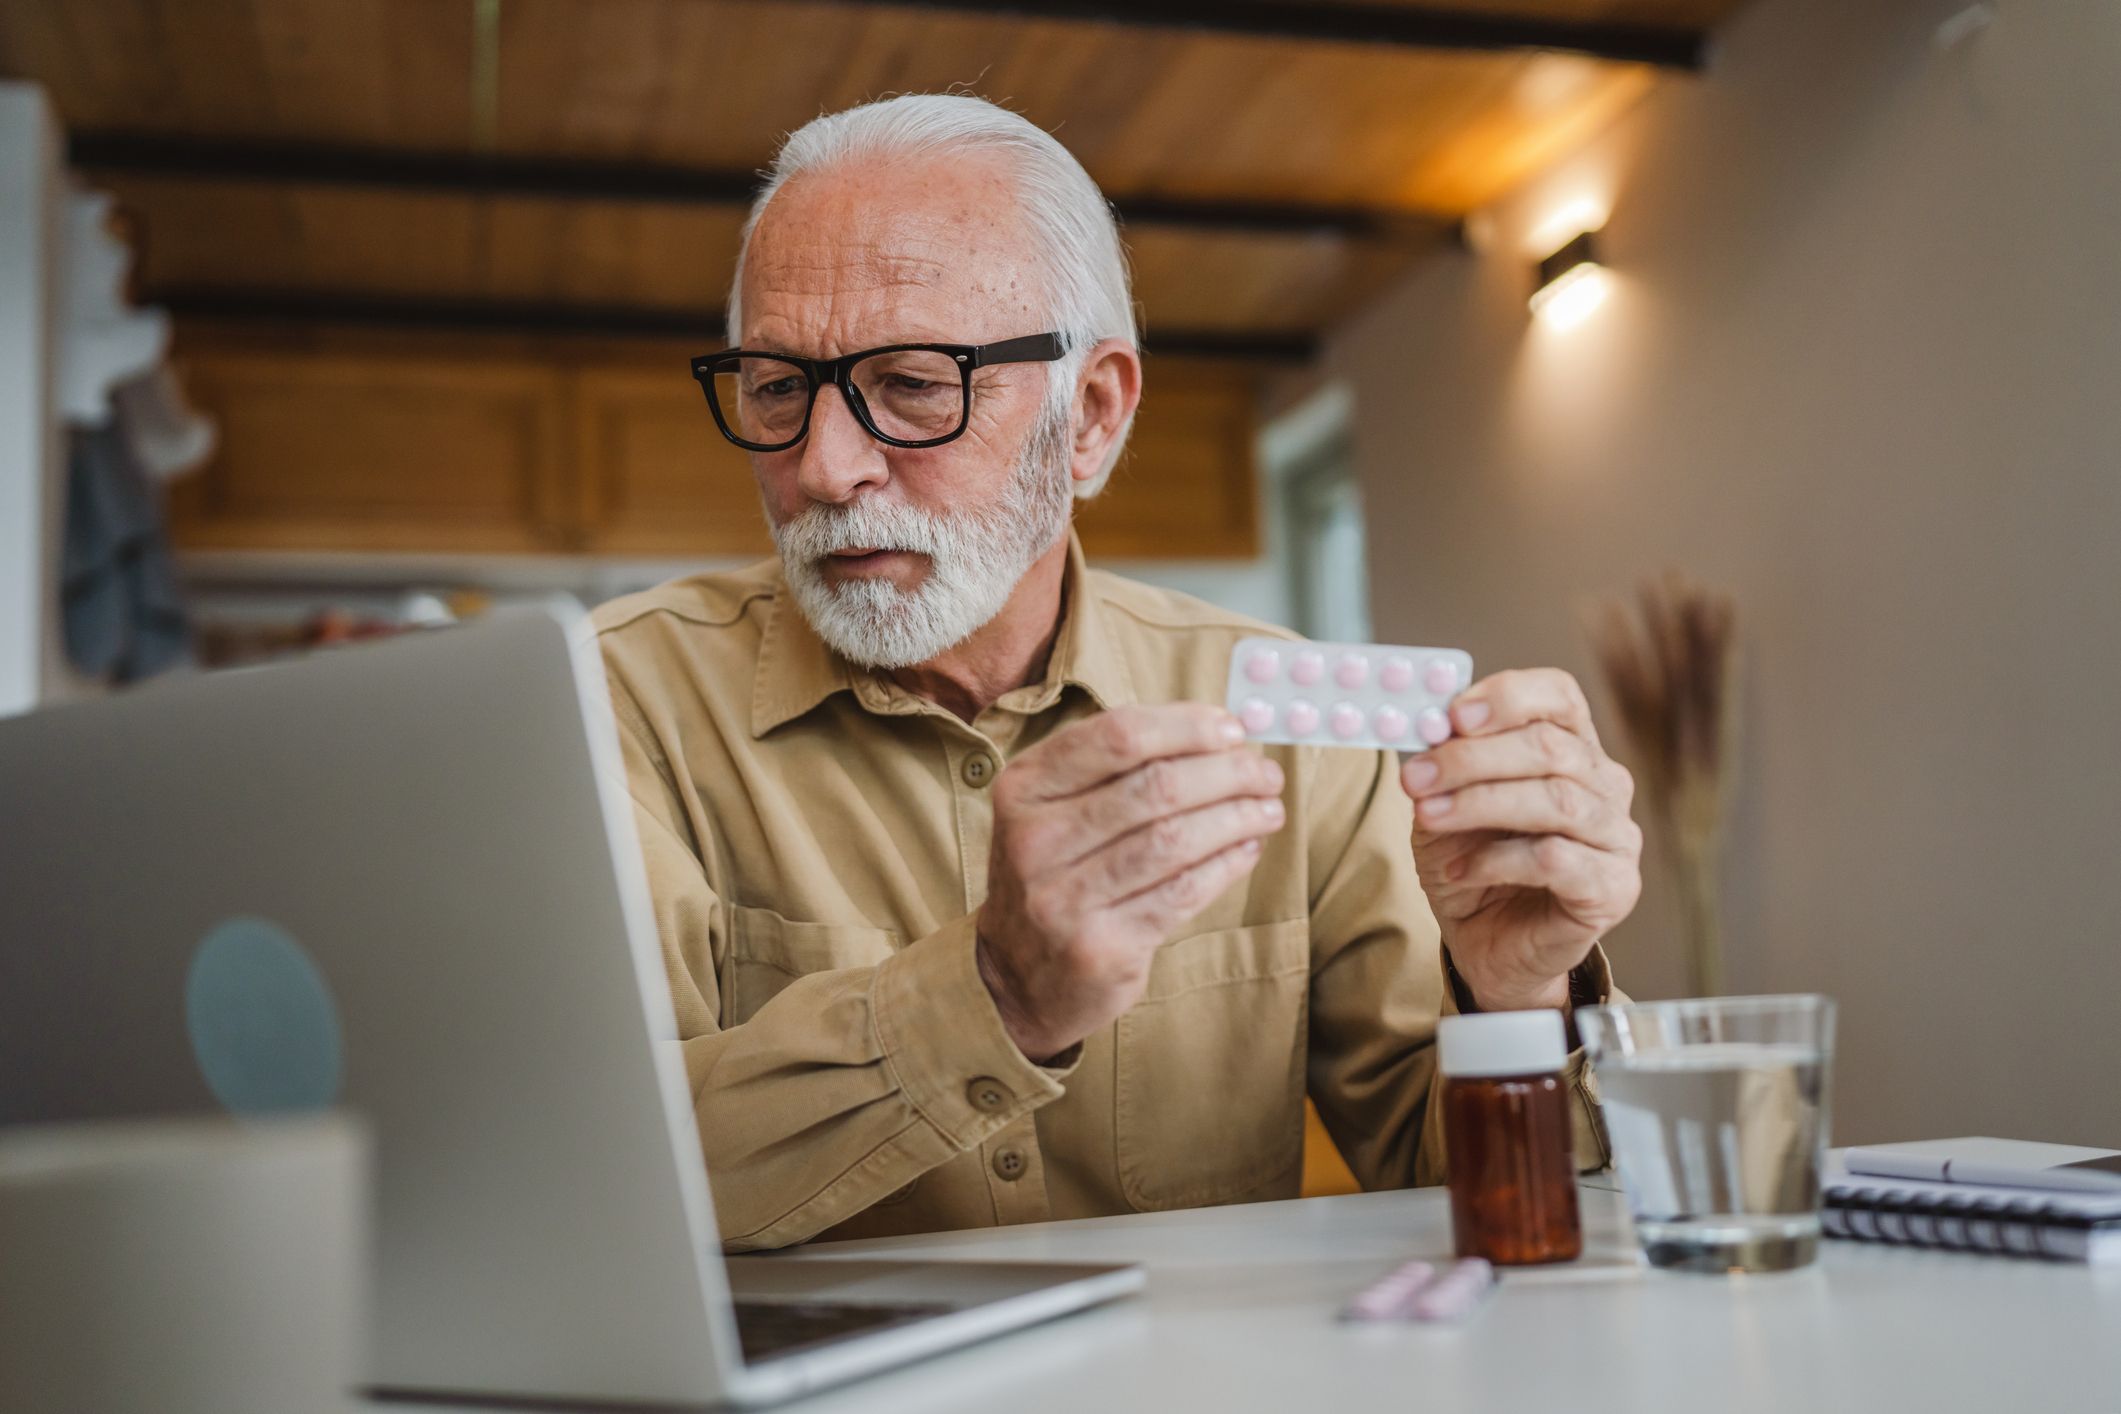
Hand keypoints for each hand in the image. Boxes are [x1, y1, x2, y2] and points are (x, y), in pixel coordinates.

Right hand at [977, 704, 1284, 1060]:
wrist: (1016, 977)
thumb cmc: (1057, 874)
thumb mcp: (1056, 809)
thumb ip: (1120, 767)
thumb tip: (1219, 734)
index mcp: (1025, 787)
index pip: (1117, 735)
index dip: (1186, 726)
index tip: (1232, 729)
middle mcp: (1035, 839)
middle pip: (1154, 786)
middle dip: (1226, 773)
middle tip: (1265, 773)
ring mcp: (1064, 898)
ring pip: (1173, 840)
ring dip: (1236, 818)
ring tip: (1269, 809)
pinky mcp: (1100, 947)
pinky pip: (1181, 893)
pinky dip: (1225, 865)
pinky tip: (1248, 849)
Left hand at [1400, 669, 1642, 1011]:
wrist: (1485, 944)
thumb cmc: (1472, 863)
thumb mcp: (1444, 802)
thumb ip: (1442, 762)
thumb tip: (1426, 724)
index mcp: (1571, 748)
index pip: (1559, 696)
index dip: (1508, 697)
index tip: (1452, 715)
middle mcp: (1605, 784)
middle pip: (1551, 747)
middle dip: (1472, 758)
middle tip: (1416, 776)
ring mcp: (1617, 836)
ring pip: (1556, 800)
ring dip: (1480, 803)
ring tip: (1428, 817)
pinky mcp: (1614, 887)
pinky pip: (1556, 859)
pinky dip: (1497, 860)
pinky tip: (1460, 870)